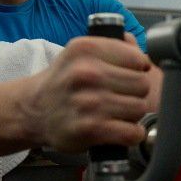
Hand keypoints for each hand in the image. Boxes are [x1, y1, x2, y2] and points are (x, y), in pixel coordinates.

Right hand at [27, 33, 151, 152]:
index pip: (137, 59)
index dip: (138, 69)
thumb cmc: (65, 81)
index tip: (129, 75)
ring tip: (118, 112)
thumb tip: (147, 56)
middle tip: (121, 97)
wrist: (34, 110)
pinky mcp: (91, 129)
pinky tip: (121, 130)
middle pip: (142, 84)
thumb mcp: (81, 52)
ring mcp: (89, 102)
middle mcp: (86, 73)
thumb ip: (115, 46)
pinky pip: (132, 132)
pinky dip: (132, 134)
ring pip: (139, 108)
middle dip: (136, 93)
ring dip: (133, 114)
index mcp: (86, 49)